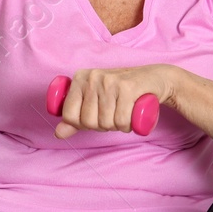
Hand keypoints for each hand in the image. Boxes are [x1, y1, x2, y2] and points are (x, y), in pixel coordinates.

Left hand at [52, 65, 178, 137]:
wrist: (154, 78)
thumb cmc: (122, 92)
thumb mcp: (96, 102)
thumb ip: (74, 118)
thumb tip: (57, 134)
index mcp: (80, 78)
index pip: (69, 115)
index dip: (83, 124)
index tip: (96, 117)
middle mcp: (92, 77)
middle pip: (88, 122)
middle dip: (102, 126)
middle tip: (114, 115)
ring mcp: (110, 81)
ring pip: (105, 123)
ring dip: (117, 127)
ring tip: (124, 114)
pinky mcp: (128, 87)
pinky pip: (121, 121)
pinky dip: (127, 126)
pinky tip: (132, 116)